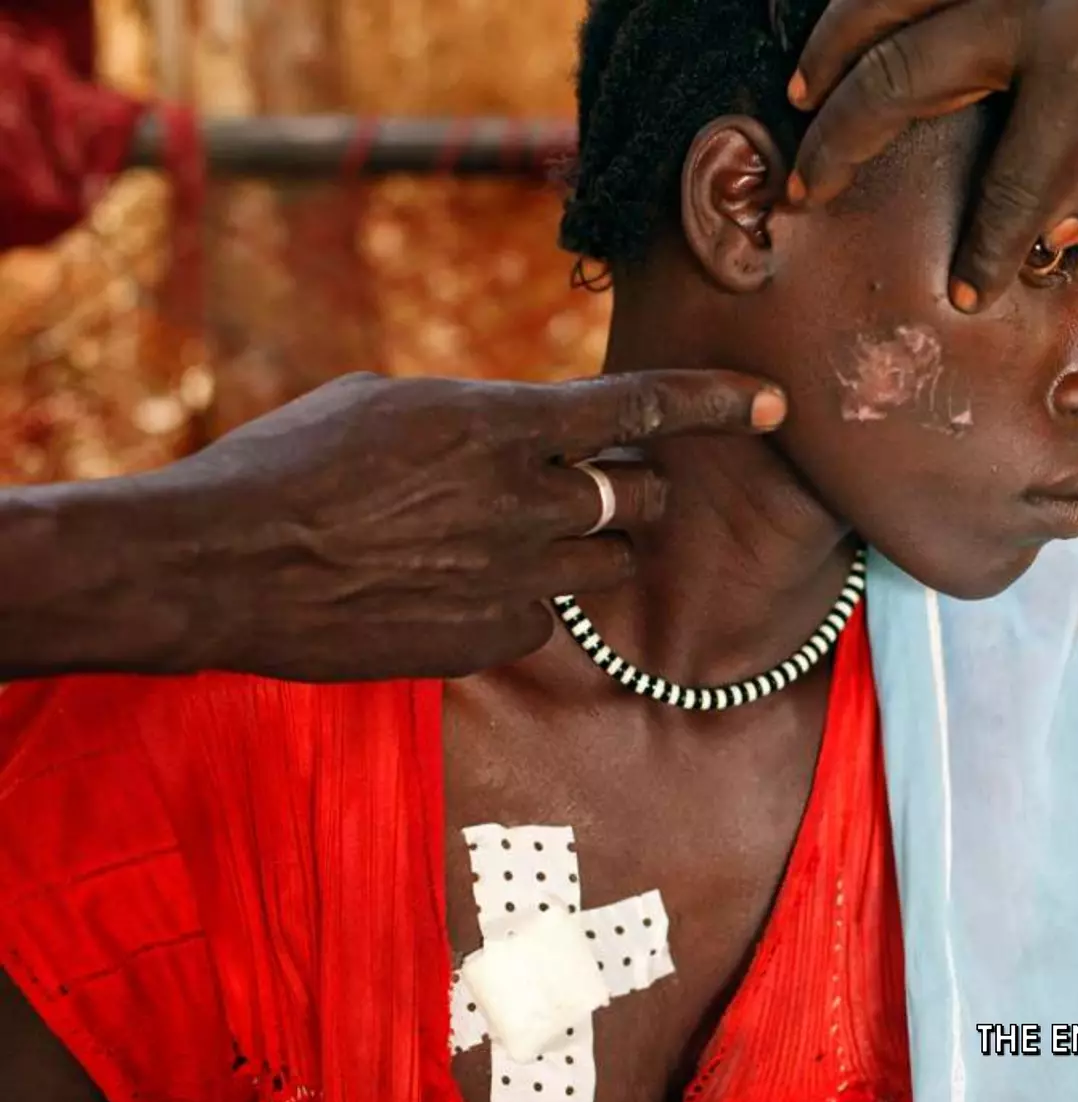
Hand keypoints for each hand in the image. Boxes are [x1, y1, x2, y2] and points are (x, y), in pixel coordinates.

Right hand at [130, 370, 784, 680]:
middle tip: (585, 487)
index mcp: (498, 424)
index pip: (638, 407)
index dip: (717, 402)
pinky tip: (449, 591)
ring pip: (607, 562)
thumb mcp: (386, 406)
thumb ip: (481, 419)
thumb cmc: (286, 467)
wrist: (220, 566)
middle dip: (628, 488)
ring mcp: (513, 577)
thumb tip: (525, 432)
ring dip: (581, 547)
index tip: (775, 402)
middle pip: (641, 496)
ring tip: (499, 539)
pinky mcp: (492, 640)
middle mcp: (524, 500)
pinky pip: (546, 618)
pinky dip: (520, 603)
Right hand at [785, 0, 1077, 311]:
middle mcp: (1022, 4)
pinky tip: (849, 19)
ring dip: (831, 50)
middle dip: (843, 146)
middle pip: (900, 83)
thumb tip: (1053, 230)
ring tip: (797, 96)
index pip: (1013, 185)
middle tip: (804, 191)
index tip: (960, 294)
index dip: (983, 249)